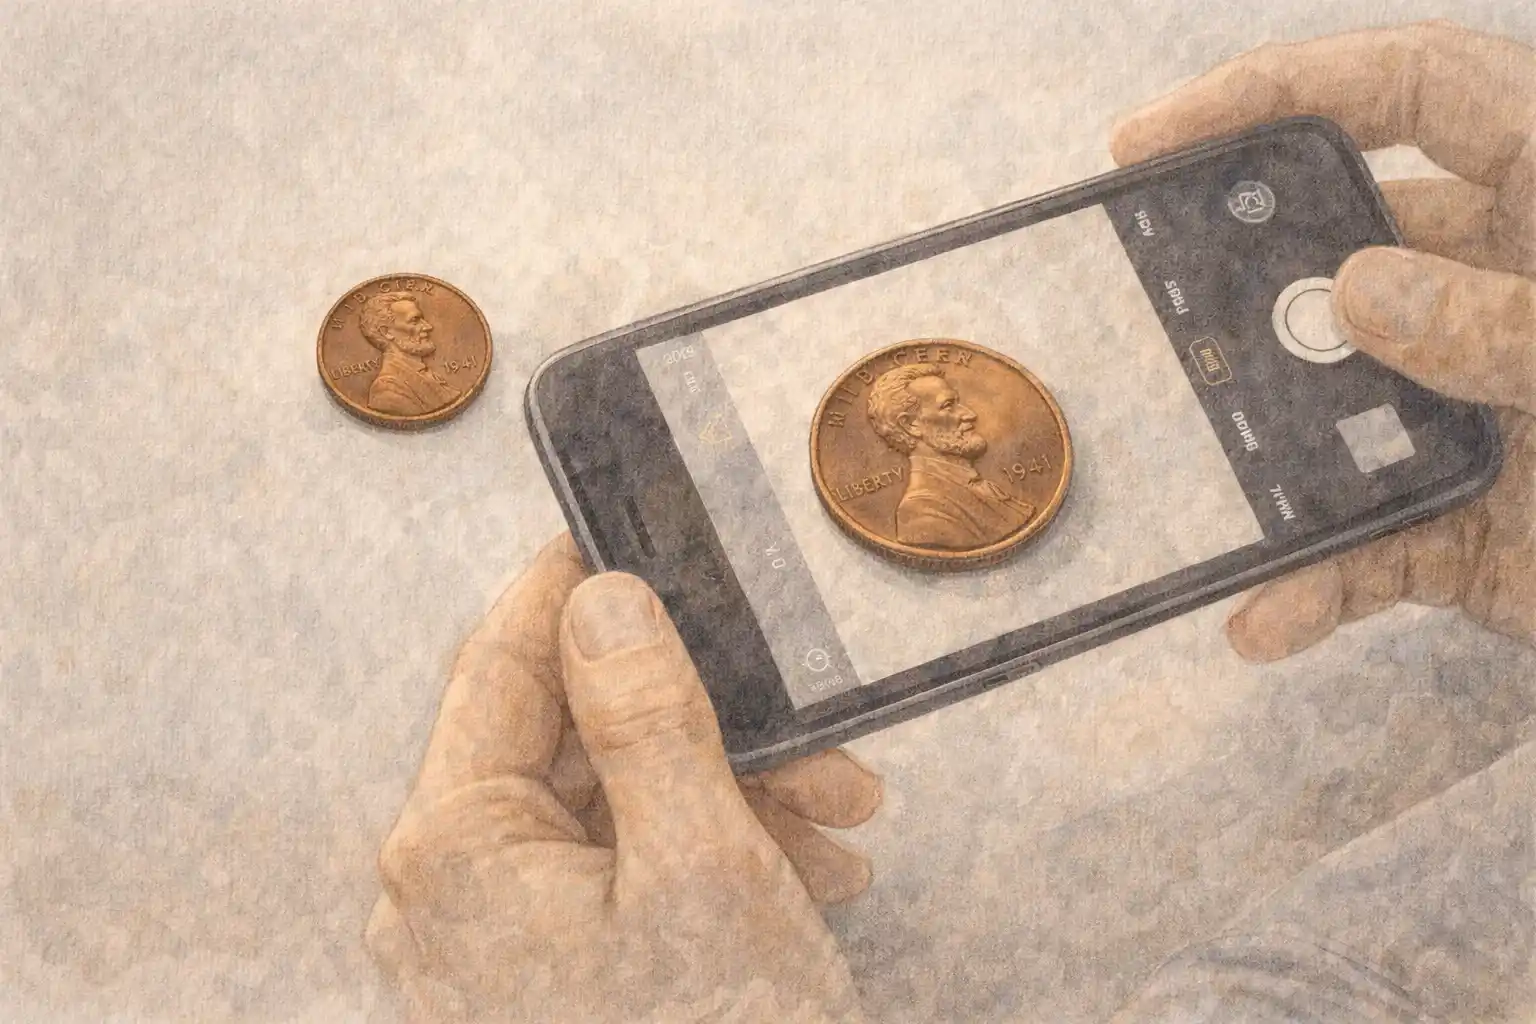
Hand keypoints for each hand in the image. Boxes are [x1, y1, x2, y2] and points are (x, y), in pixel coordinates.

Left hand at [364, 534, 880, 1022]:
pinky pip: (624, 879)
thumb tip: (603, 598)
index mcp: (453, 849)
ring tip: (843, 827)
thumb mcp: (702, 865)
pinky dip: (714, 861)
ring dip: (735, 799)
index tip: (631, 534)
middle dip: (710, 728)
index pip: (500, 666)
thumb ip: (645, 717)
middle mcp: (451, 893)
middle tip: (821, 743)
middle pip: (575, 745)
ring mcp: (495, 946)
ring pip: (617, 811)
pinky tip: (807, 876)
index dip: (571, 591)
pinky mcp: (547, 982)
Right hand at [1112, 20, 1535, 656]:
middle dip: (1243, 287)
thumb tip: (1359, 291)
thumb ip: (1517, 322)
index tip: (1149, 142)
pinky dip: (1312, 587)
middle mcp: (1502, 297)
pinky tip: (1264, 621)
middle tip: (1153, 318)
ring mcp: (1474, 416)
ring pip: (1329, 416)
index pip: (1411, 93)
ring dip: (1261, 455)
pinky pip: (1363, 548)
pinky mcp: (1463, 530)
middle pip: (1337, 255)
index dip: (1279, 90)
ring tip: (1204, 482)